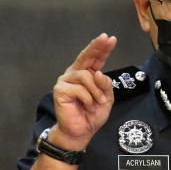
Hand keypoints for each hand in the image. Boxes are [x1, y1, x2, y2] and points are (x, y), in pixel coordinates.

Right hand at [51, 33, 117, 149]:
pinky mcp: (60, 89)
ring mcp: (66, 80)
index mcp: (86, 75)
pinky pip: (80, 89)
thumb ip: (105, 85)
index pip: (95, 59)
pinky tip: (86, 106)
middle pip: (86, 57)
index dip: (102, 49)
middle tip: (106, 38)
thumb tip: (98, 73)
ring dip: (96, 91)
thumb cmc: (92, 115)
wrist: (81, 131)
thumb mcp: (106, 99)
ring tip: (97, 102)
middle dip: (97, 47)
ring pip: (86, 76)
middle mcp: (75, 74)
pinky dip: (88, 99)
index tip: (110, 38)